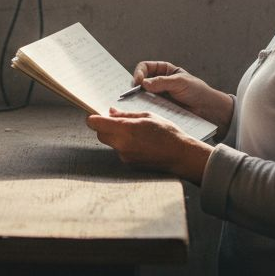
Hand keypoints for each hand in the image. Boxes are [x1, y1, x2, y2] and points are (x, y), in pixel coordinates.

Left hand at [86, 108, 212, 184]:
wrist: (180, 155)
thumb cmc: (167, 133)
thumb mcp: (147, 116)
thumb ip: (126, 115)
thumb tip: (111, 112)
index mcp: (126, 129)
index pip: (96, 123)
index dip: (94, 117)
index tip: (96, 114)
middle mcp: (122, 144)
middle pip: (100, 134)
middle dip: (104, 126)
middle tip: (116, 120)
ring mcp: (125, 156)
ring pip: (110, 142)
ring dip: (115, 136)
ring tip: (134, 131)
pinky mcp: (129, 163)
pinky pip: (120, 151)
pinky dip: (124, 144)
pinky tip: (139, 142)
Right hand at [131, 61, 233, 130]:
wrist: (206, 108)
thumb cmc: (196, 91)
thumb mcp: (179, 82)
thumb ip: (162, 82)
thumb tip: (144, 83)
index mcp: (164, 70)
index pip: (145, 67)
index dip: (139, 72)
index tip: (139, 81)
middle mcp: (159, 81)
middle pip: (141, 80)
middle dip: (136, 86)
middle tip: (134, 93)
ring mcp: (158, 95)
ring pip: (142, 94)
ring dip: (139, 97)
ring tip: (138, 102)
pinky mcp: (160, 107)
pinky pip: (149, 106)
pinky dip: (145, 107)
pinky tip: (145, 109)